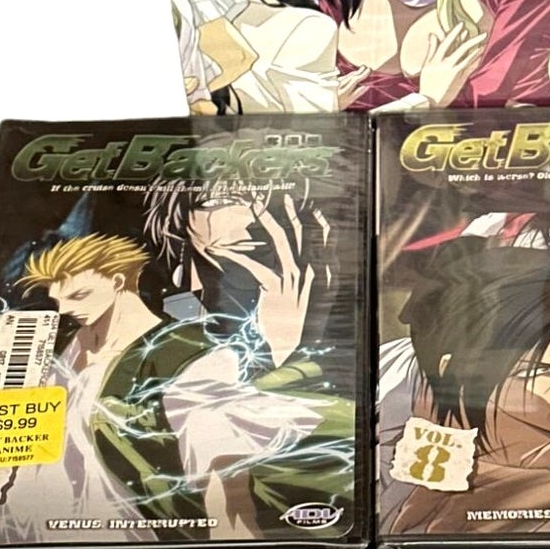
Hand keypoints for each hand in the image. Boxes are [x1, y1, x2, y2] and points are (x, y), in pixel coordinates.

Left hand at [211, 195, 324, 367]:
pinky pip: (256, 265)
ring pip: (283, 241)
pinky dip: (237, 256)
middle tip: (281, 197)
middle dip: (291, 212)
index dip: (319, 220)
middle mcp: (313, 273)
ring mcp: (296, 279)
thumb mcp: (320, 302)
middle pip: (303, 234)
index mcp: (327, 275)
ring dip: (269, 221)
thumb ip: (320, 281)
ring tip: (258, 206)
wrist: (296, 351)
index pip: (327, 239)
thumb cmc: (305, 328)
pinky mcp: (277, 288)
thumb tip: (315, 264)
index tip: (312, 205)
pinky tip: (222, 249)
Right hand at [415, 19, 487, 106]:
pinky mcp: (460, 79)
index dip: (454, 33)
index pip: (446, 43)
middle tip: (482, 34)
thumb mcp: (426, 65)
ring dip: (477, 49)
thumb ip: (431, 49)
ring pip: (468, 58)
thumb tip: (433, 35)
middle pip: (461, 49)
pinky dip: (476, 61)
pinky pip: (470, 68)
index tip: (461, 25)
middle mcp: (446, 64)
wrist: (430, 100)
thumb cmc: (427, 83)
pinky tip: (480, 56)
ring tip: (484, 43)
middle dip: (473, 40)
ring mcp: (454, 72)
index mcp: (436, 60)